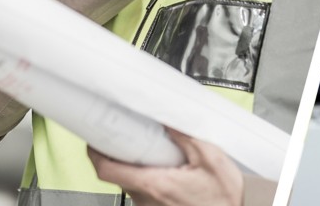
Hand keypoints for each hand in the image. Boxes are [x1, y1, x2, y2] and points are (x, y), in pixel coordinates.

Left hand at [88, 129, 241, 205]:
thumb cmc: (225, 198)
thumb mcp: (210, 158)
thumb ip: (184, 137)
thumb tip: (166, 122)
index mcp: (155, 185)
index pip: (107, 170)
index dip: (94, 153)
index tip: (94, 139)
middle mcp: (147, 200)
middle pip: (118, 175)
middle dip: (120, 155)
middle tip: (127, 137)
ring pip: (131, 184)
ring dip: (136, 168)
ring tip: (152, 153)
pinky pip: (144, 194)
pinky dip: (148, 179)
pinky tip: (165, 170)